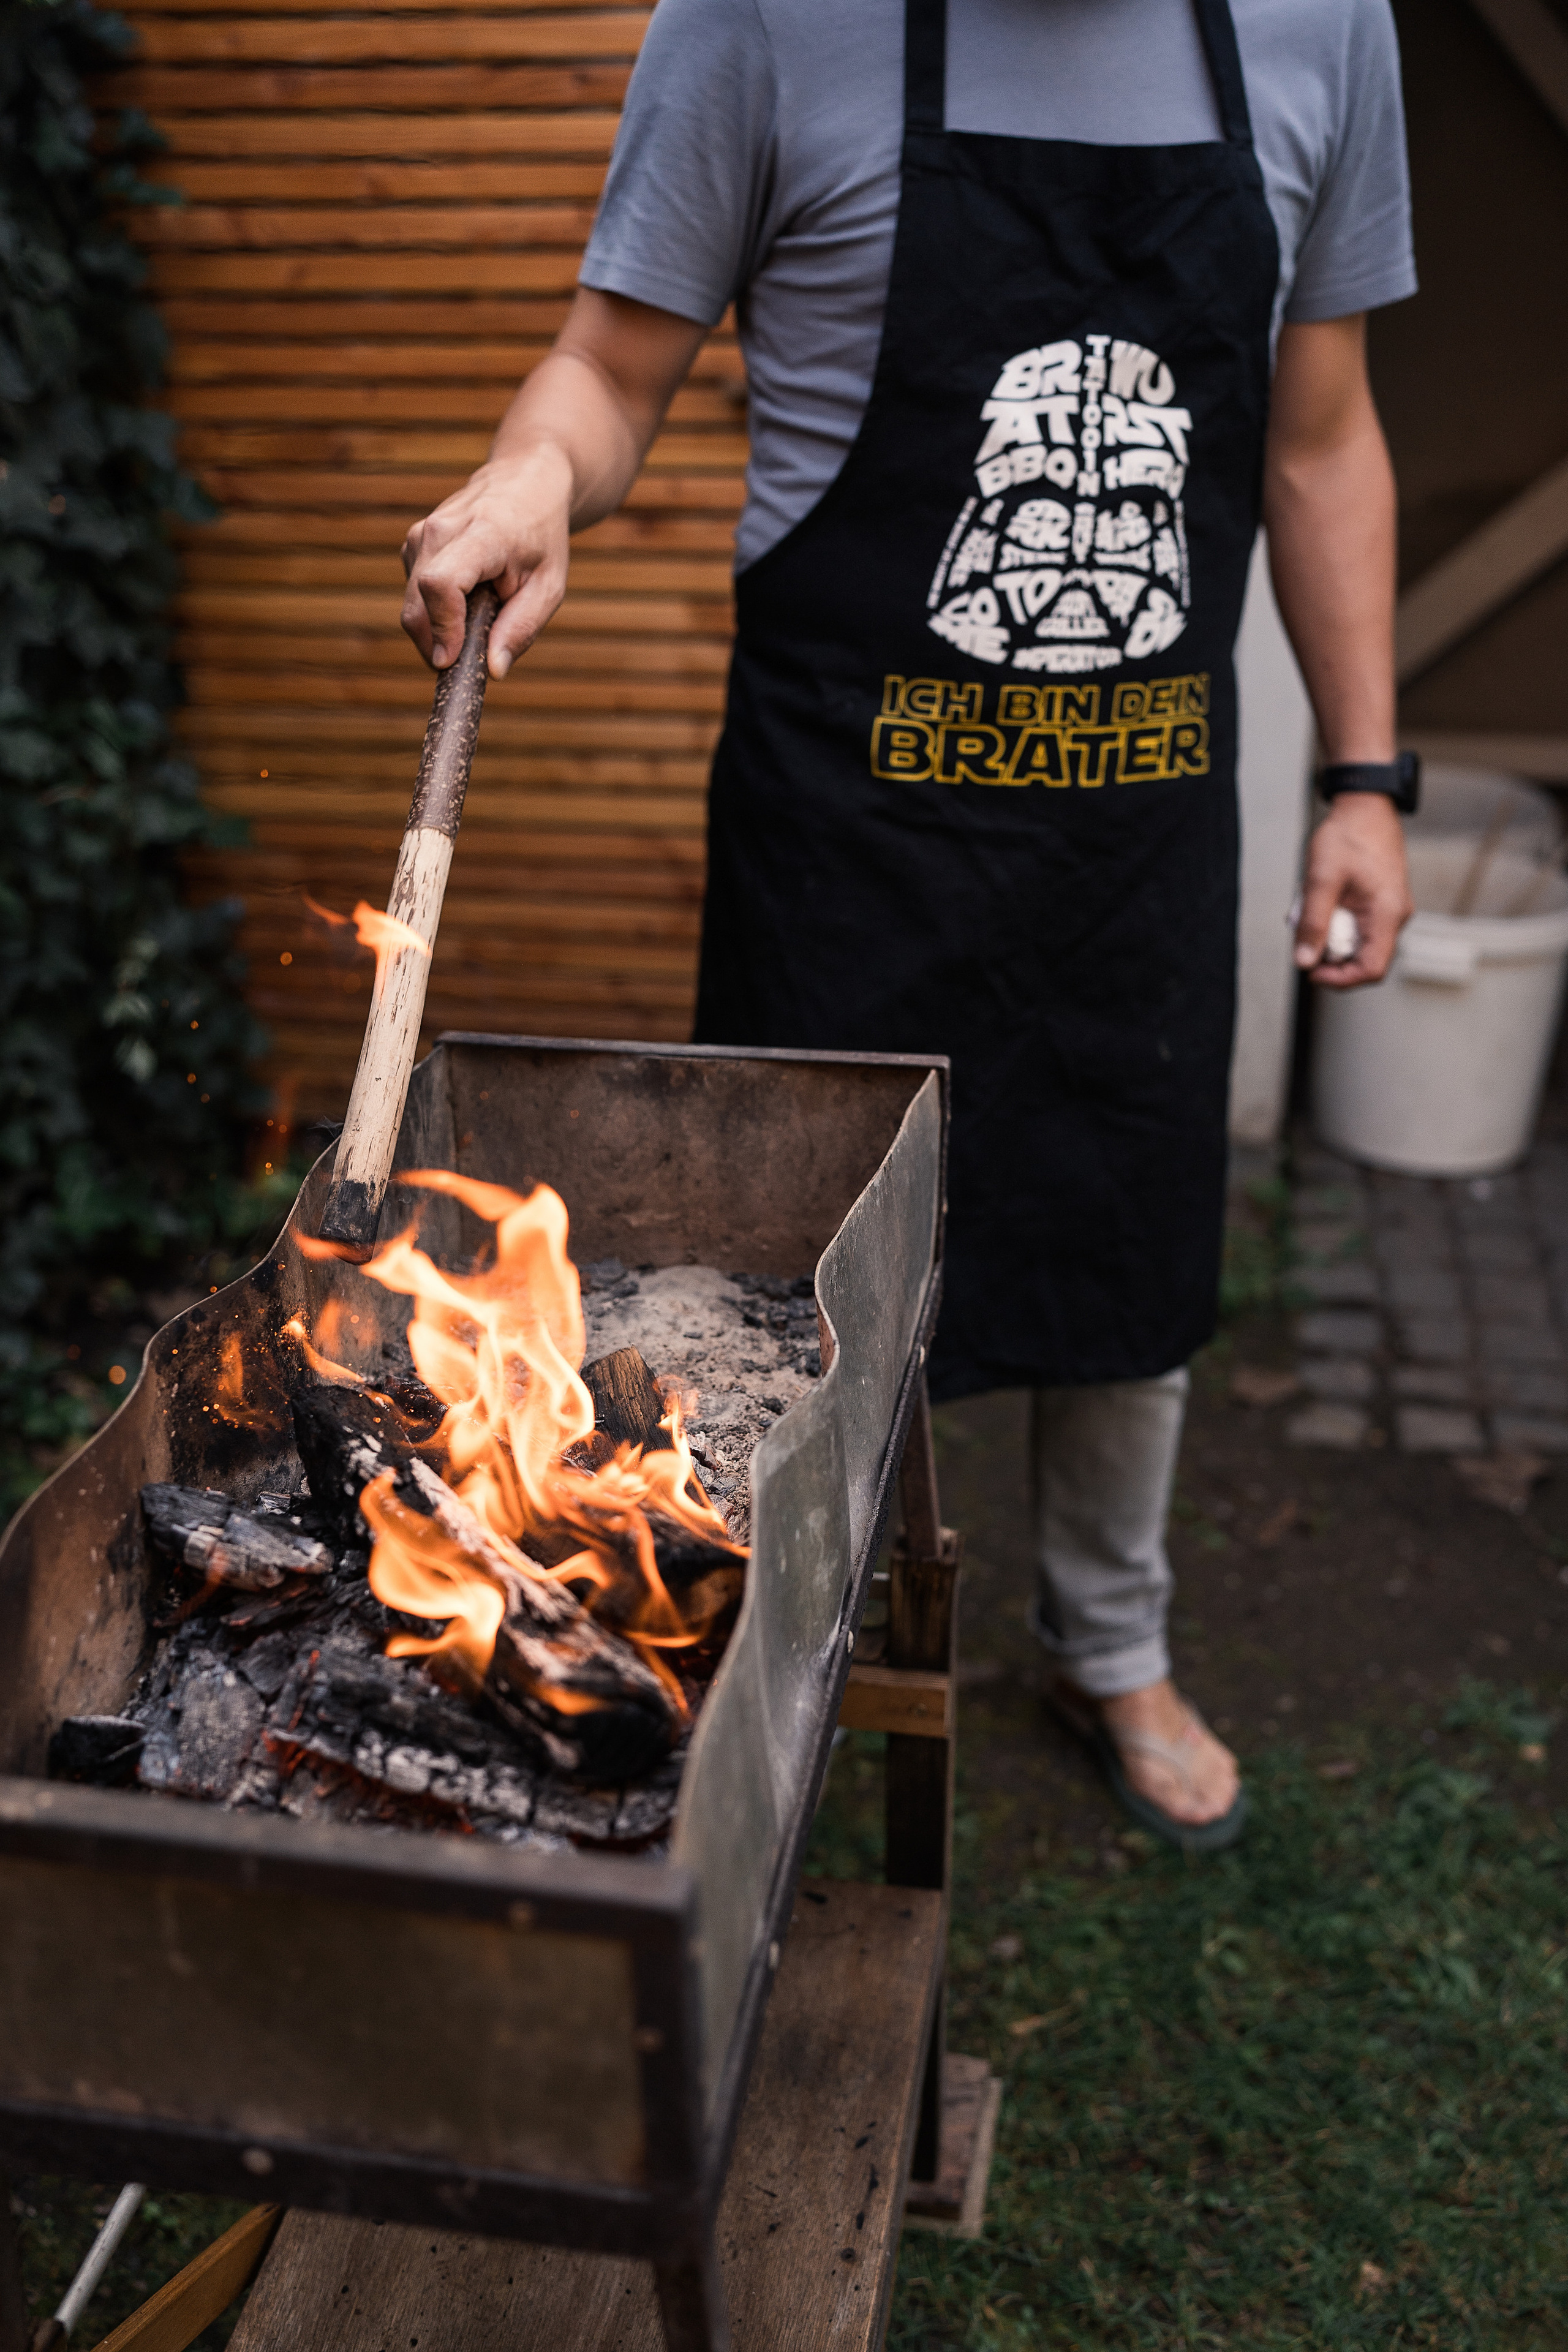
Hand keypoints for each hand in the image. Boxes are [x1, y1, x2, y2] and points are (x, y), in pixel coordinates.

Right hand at [400, 442, 573, 677]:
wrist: (524, 484)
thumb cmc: (540, 538)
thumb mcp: (549, 586)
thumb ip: (522, 629)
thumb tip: (494, 672)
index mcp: (482, 535)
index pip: (440, 584)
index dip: (442, 628)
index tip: (452, 660)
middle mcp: (439, 530)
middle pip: (417, 606)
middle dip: (438, 646)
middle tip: (471, 661)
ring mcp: (420, 536)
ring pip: (412, 608)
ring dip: (440, 630)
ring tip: (480, 615)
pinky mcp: (412, 546)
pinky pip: (414, 598)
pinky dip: (437, 613)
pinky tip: (466, 599)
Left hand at [1294, 792, 1413, 988]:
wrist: (1365, 806)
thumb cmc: (1347, 835)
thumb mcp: (1321, 879)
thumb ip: (1313, 922)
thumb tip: (1303, 961)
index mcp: (1387, 914)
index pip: (1371, 969)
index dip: (1340, 979)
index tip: (1311, 970)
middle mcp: (1394, 917)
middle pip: (1364, 960)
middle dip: (1330, 957)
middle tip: (1304, 938)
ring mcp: (1388, 910)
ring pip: (1358, 943)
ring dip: (1330, 938)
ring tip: (1308, 915)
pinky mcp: (1379, 903)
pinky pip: (1357, 926)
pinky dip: (1335, 922)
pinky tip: (1320, 904)